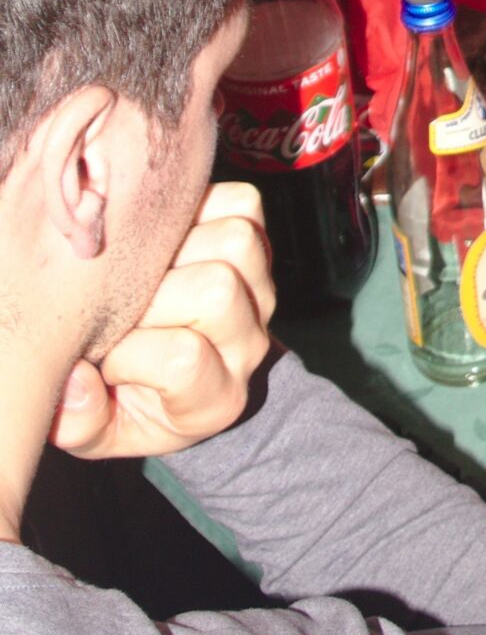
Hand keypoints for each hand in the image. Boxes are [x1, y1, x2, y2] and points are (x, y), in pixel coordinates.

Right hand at [52, 182, 275, 461]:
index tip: (105, 363)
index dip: (131, 355)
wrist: (176, 376)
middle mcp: (248, 344)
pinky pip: (243, 204)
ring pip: (234, 240)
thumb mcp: (94, 430)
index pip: (183, 358)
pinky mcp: (259, 246)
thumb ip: (78, 423)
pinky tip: (166, 236)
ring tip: (142, 270)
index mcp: (214, 399)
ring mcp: (260, 293)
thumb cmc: (127, 399)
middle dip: (150, 291)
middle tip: (119, 306)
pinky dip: (202, 207)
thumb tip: (76, 380)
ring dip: (176, 245)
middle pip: (215, 289)